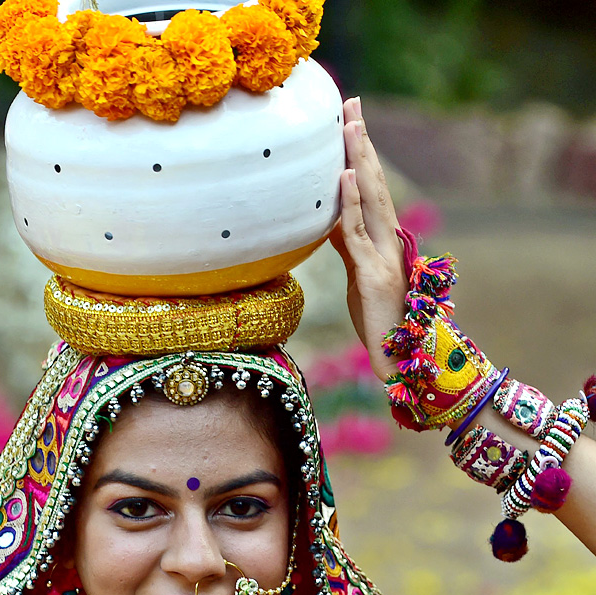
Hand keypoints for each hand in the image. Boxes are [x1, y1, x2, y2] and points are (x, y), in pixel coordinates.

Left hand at [329, 97, 407, 380]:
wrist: (397, 361)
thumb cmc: (378, 321)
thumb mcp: (358, 274)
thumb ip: (348, 245)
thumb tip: (330, 221)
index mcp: (381, 239)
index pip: (370, 185)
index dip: (361, 151)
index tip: (350, 117)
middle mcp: (386, 240)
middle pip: (374, 180)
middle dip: (361, 140)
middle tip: (351, 102)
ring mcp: (381, 255)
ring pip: (370, 198)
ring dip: (359, 159)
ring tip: (349, 124)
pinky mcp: (371, 275)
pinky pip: (356, 233)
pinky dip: (352, 203)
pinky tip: (347, 176)